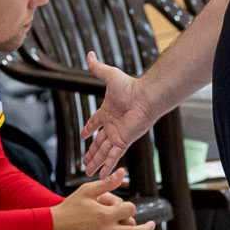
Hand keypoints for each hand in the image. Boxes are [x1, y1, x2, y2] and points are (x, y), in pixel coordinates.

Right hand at [49, 172, 155, 229]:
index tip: (126, 208)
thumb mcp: (87, 191)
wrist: (53, 227)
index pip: (130, 211)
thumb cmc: (70, 207)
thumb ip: (106, 183)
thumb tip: (122, 171)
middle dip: (148, 229)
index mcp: (106, 214)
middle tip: (152, 225)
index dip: (131, 208)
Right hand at [79, 52, 154, 176]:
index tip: (82, 136)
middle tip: (84, 162)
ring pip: (103, 152)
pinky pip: (112, 156)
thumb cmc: (131, 86)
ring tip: (88, 172)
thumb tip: (89, 54)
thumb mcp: (110, 75)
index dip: (88, 129)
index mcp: (107, 111)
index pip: (94, 123)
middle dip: (91, 153)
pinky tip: (101, 175)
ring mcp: (117, 135)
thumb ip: (98, 67)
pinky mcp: (123, 142)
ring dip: (96, 162)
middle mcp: (112, 125)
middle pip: (98, 143)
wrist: (146, 97)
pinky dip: (107, 166)